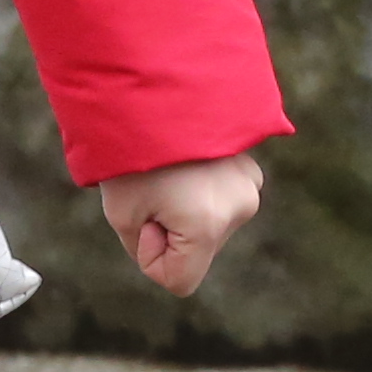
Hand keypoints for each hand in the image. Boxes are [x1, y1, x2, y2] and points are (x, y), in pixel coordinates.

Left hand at [98, 153, 263, 297]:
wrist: (152, 90)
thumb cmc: (128, 154)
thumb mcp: (122, 215)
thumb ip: (147, 249)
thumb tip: (172, 250)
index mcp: (207, 225)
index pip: (180, 280)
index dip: (151, 258)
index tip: (143, 219)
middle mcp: (239, 209)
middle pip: (196, 252)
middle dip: (169, 231)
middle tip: (152, 188)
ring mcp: (250, 187)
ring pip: (208, 228)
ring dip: (185, 211)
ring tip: (168, 172)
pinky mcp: (250, 170)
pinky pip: (220, 203)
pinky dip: (200, 194)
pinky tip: (185, 165)